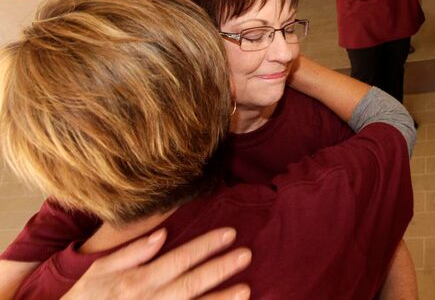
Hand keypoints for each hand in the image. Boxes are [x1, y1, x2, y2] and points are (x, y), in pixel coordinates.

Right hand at [62, 228, 250, 299]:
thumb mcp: (98, 270)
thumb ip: (131, 252)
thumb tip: (162, 234)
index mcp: (136, 281)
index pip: (179, 259)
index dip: (206, 246)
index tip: (229, 233)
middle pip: (191, 283)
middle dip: (220, 269)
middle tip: (246, 254)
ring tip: (246, 289)